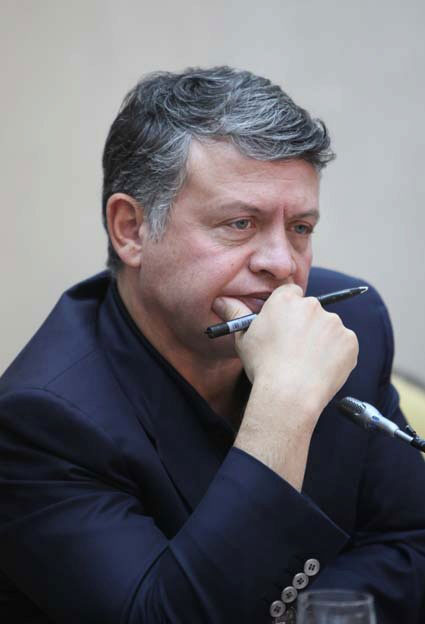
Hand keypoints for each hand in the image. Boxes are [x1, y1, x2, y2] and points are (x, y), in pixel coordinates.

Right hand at [213, 284, 358, 429]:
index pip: (291, 294)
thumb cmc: (263, 366)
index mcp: (285, 300)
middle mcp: (311, 305)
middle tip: (295, 349)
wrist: (289, 394)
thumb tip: (220, 300)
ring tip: (306, 364)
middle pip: (310, 309)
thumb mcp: (243, 339)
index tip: (285, 326)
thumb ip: (236, 314)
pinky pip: (343, 344)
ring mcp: (333, 323)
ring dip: (321, 340)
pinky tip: (320, 369)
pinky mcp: (349, 341)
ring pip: (328, 327)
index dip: (287, 311)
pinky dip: (335, 355)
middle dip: (305, 325)